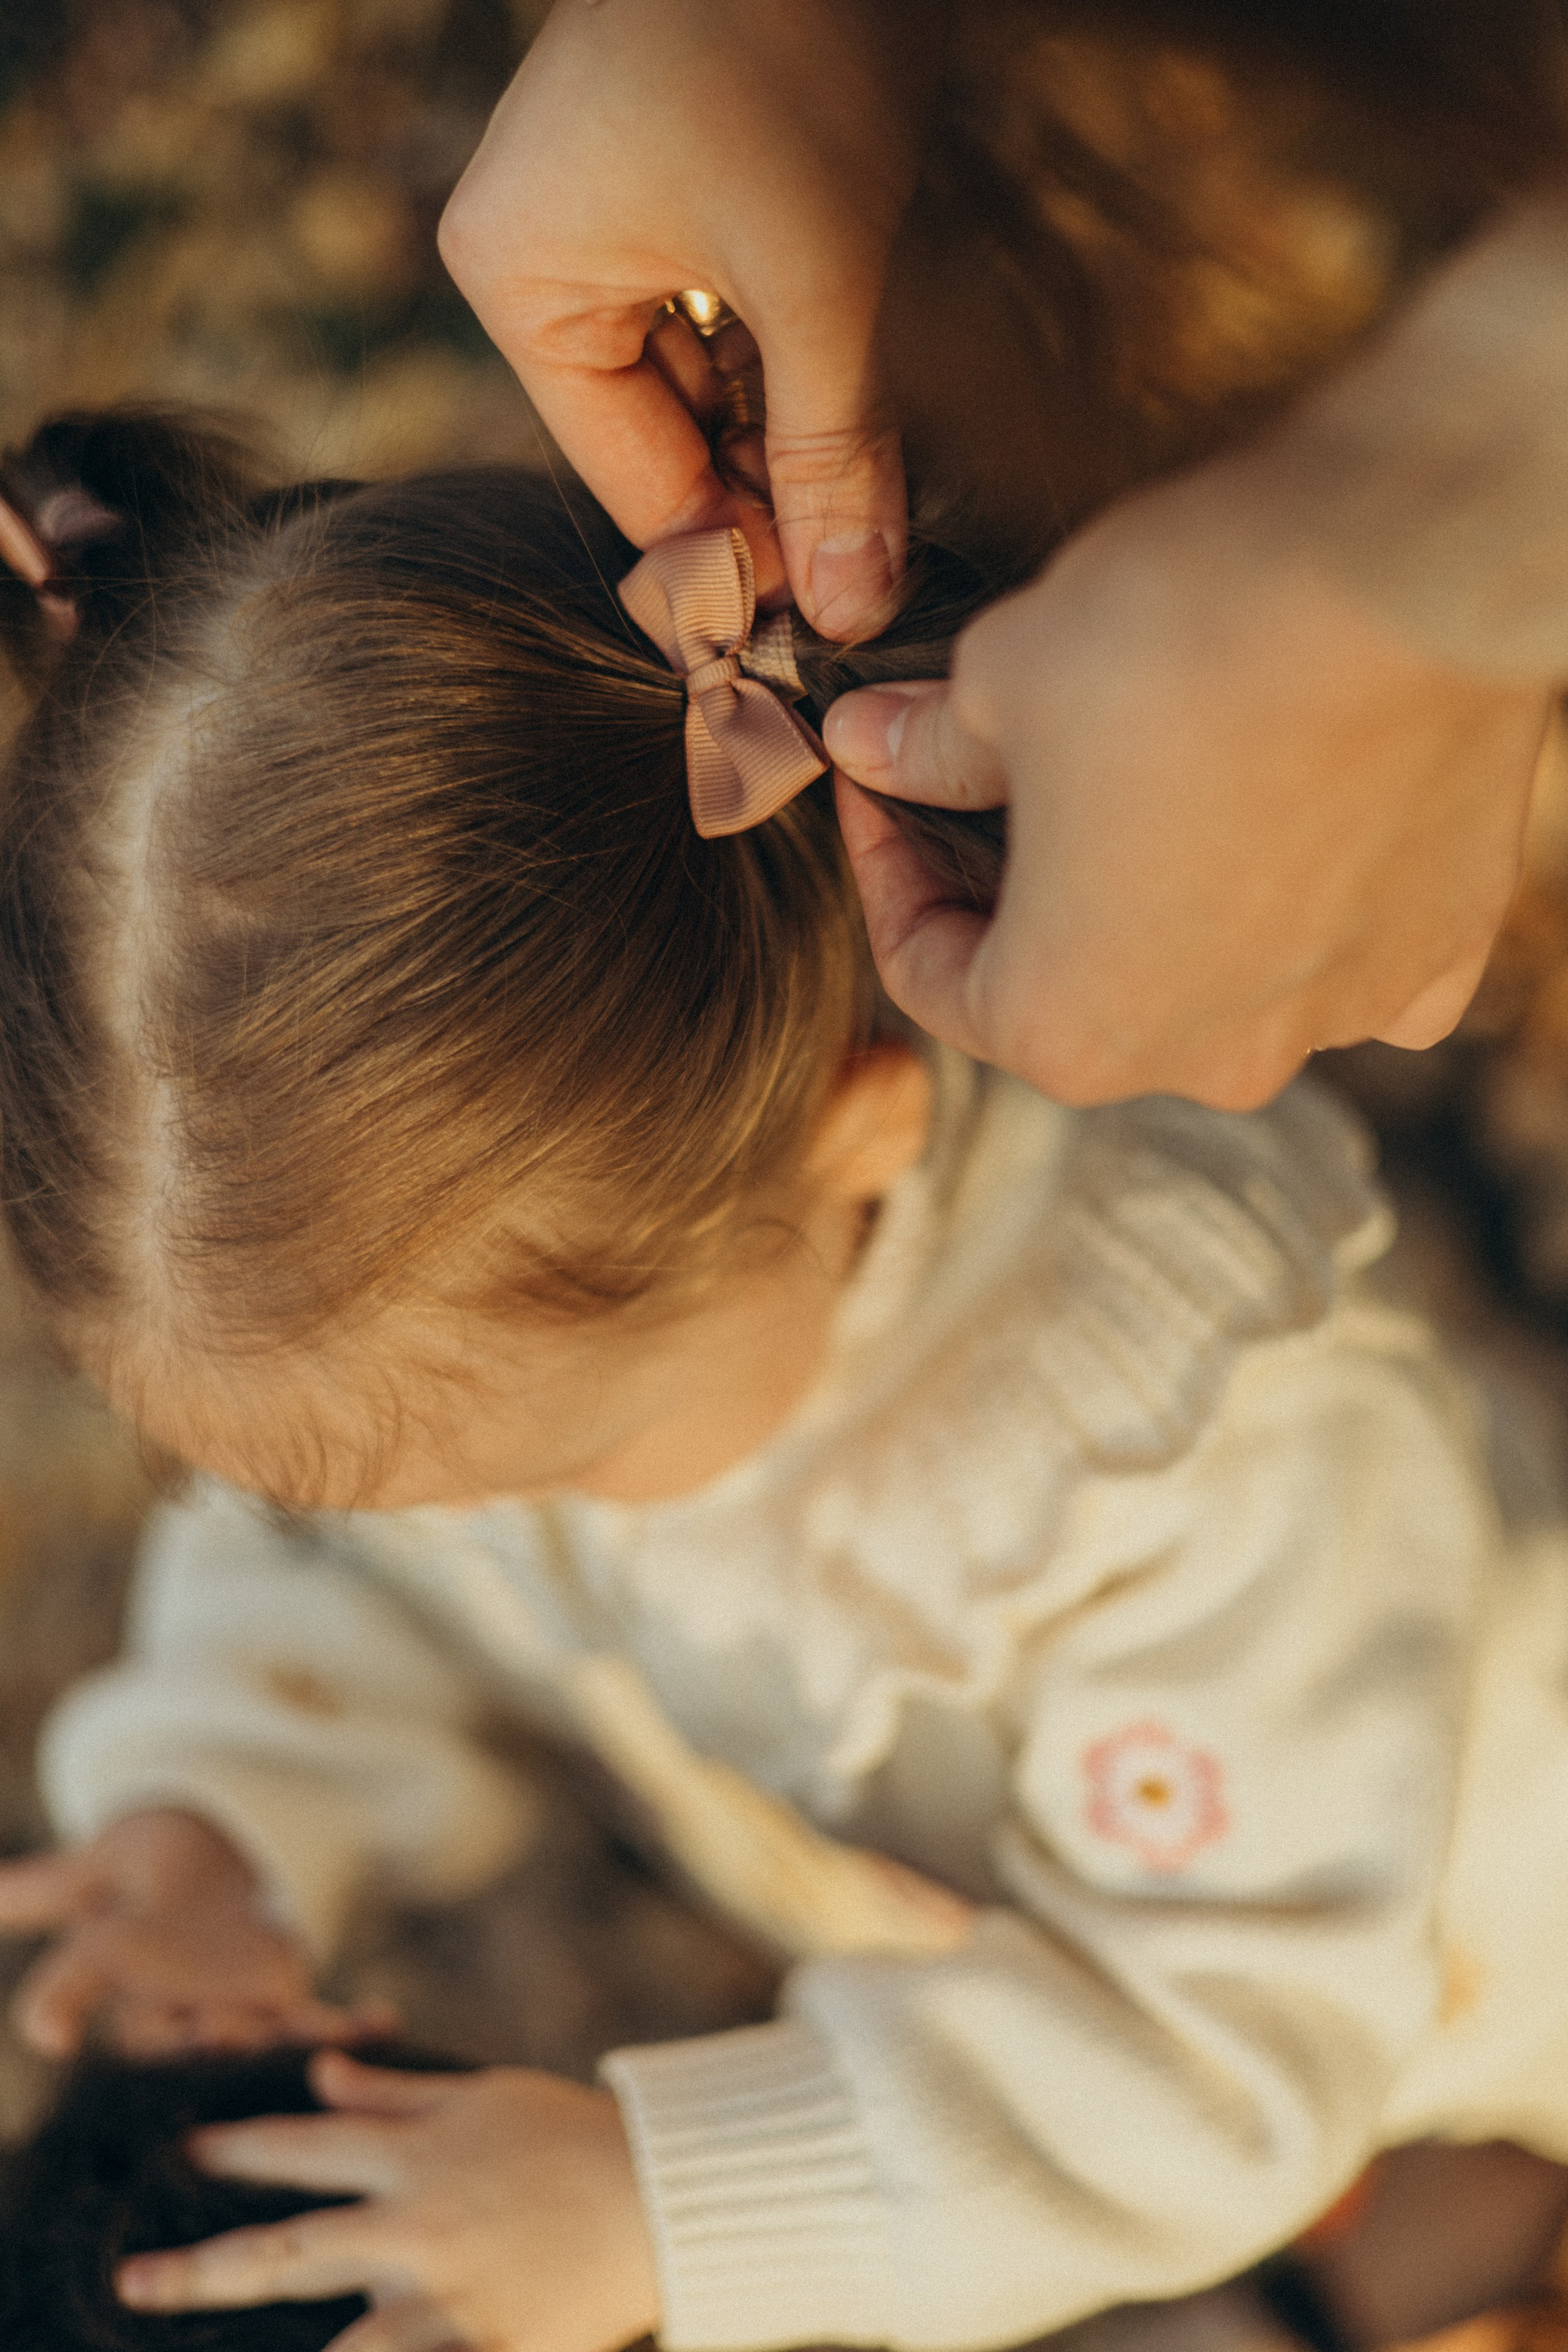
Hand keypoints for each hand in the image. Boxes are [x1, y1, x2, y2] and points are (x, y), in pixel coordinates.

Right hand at [0, 1809, 396, 2058]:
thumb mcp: (93, 1873)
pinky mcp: (284, 2004)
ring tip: (281, 2020)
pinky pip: (313, 2024)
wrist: (202, 1883)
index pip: (73, 1992)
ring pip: (242, 2036)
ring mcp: (229, 2016)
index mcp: (109, 1980)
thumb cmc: (140, 1893)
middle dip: (191, 2031)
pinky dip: (348, 2027)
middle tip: (209, 2027)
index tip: (49, 2024)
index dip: (59, 2004)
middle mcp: (164, 2016)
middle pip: (170, 2033)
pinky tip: (382, 2020)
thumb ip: (40, 1887)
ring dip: (265, 2033)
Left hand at [116, 2052, 660, 2351]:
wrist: (661, 2192)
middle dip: (201, 2271)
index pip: (303, 2150)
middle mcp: (419, 2226)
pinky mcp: (489, 2350)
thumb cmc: (568, 2136)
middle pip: (289, 2254)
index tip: (183, 2154)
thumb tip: (320, 2070)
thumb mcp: (480, 2095)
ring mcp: (451, 2298)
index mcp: (417, 2156)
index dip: (236, 2150)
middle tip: (133, 2282)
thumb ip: (393, 2091)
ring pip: (343, 2345)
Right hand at [438, 0, 938, 636]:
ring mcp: (609, 230)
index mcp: (522, 284)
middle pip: (671, 447)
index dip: (735, 562)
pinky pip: (736, 329)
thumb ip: (835, 453)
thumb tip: (854, 609)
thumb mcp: (823, 280)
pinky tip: (867, 416)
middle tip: (876, 573)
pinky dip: (802, 374)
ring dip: (800, 442)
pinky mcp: (678, 201)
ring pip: (715, 397)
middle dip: (776, 501)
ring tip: (883, 494)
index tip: (830, 626)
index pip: (635, 484)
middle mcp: (545, 264)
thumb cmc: (792, 49)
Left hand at [826, 441, 1555, 1108]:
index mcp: (1066, 1032)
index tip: (881, 791)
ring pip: (1216, 986)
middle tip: (988, 791)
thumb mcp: (1004, 680)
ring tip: (1138, 791)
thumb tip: (870, 745)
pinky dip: (1315, 916)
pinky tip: (1289, 840)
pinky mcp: (1438, 951)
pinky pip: (1352, 965)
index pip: (934, 977)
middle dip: (1020, 896)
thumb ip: (932, 746)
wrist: (1398, 567)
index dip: (890, 875)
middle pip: (1075, 996)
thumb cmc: (1175, 639)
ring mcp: (1336, 1018)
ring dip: (1163, 905)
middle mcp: (1205, 1062)